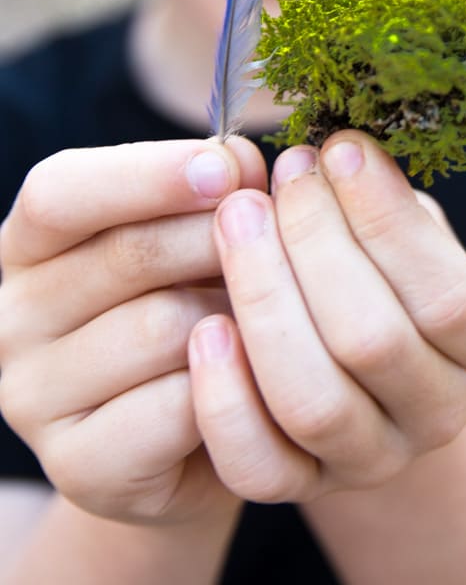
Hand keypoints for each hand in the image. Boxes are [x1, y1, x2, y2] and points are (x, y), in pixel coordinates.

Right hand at [0, 137, 265, 525]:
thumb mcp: (192, 238)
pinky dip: (231, 385)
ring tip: (263, 310)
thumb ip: (209, 193)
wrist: (193, 437)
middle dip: (219, 240)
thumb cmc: (193, 307)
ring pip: (161, 329)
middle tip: (279, 239)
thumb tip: (241, 161)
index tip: (230, 166)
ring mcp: (33, 397)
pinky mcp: (76, 465)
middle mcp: (13, 316)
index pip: (61, 191)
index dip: (150, 174)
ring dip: (235, 315)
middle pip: (126, 255)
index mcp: (30, 243)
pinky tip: (248, 376)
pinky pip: (178, 407)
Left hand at [189, 130, 465, 502]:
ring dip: (263, 296)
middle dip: (313, 241)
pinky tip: (204, 326)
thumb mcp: (407, 223)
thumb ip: (385, 197)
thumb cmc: (384, 258)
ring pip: (313, 401)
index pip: (446, 296)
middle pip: (371, 342)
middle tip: (280, 175)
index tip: (337, 148)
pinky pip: (258, 464)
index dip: (384, 218)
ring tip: (236, 218)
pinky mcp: (304, 485)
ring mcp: (375, 457)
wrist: (360, 342)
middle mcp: (444, 412)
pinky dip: (224, 398)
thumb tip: (334, 154)